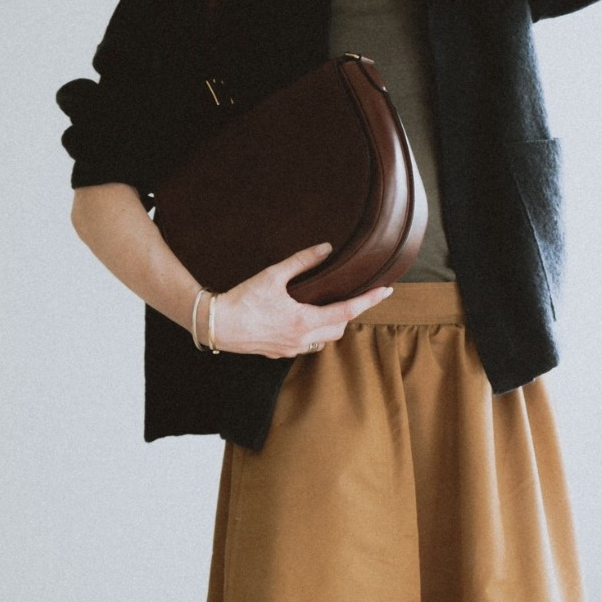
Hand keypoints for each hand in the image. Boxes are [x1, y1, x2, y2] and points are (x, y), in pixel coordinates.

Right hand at [208, 242, 392, 358]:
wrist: (216, 325)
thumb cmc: (242, 300)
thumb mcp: (273, 275)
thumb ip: (302, 261)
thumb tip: (325, 249)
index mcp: (303, 320)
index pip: (347, 311)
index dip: (369, 301)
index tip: (385, 292)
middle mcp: (301, 339)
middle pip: (339, 328)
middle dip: (348, 313)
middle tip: (352, 296)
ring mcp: (290, 349)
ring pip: (323, 340)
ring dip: (330, 325)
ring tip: (327, 307)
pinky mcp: (279, 352)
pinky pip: (306, 345)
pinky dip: (312, 333)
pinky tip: (303, 320)